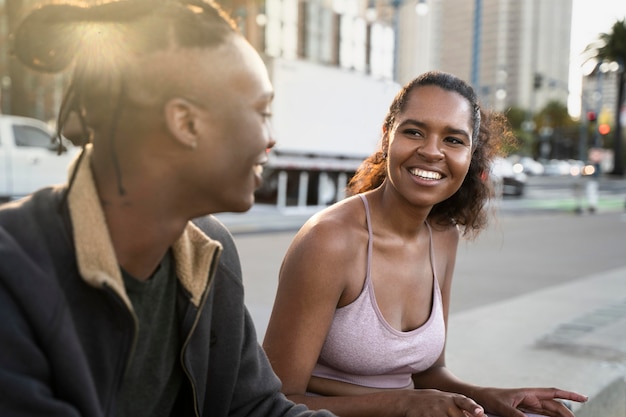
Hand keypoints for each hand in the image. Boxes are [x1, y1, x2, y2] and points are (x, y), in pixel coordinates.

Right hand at [398, 389, 485, 416]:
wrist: (410, 400)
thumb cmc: (434, 401)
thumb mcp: (448, 400)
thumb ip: (463, 408)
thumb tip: (482, 416)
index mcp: (453, 398)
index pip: (465, 402)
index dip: (473, 408)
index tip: (480, 412)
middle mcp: (445, 403)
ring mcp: (435, 411)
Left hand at [471, 387, 587, 416]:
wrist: (478, 398)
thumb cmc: (489, 398)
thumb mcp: (502, 407)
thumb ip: (516, 415)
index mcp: (529, 393)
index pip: (553, 393)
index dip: (569, 395)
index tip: (584, 398)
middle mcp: (531, 399)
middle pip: (555, 407)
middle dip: (568, 414)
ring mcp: (529, 406)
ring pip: (550, 413)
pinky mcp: (524, 413)